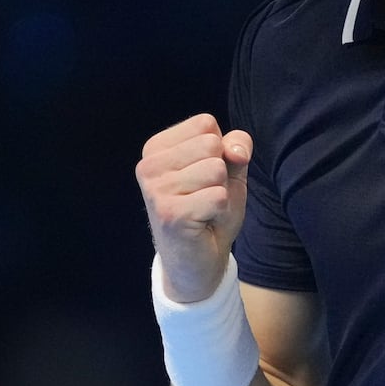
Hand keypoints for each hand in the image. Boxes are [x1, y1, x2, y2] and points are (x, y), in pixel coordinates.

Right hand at [136, 114, 252, 302]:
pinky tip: (203, 223)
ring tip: (204, 210)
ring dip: (220, 193)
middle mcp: (149, 165)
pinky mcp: (169, 213)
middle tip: (205, 197)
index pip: (206, 123)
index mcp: (156, 148)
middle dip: (221, 173)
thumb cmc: (210, 210)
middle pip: (211, 143)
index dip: (220, 151)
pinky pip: (218, 196)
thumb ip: (235, 147)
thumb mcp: (229, 170)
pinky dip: (220, 212)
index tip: (205, 178)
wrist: (198, 262)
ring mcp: (155, 190)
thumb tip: (234, 150)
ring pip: (216, 169)